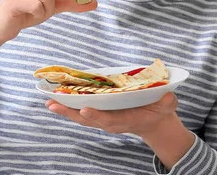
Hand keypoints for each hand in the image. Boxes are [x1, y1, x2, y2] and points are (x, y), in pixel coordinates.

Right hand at [0, 0, 96, 70]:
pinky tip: (30, 16)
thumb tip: (93, 2)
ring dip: (49, 8)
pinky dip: (39, 14)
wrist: (3, 26)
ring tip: (40, 13)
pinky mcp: (12, 0)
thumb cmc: (27, 11)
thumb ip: (71, 2)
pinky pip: (37, 7)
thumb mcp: (52, 5)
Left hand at [45, 92, 178, 137]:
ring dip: (65, 110)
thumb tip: (167, 96)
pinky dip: (69, 106)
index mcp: (127, 120)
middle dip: (70, 113)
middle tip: (53, 104)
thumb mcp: (167, 106)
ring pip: (82, 117)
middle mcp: (112, 122)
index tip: (85, 110)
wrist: (155, 122)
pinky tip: (56, 98)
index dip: (97, 116)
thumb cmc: (160, 111)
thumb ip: (167, 102)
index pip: (110, 120)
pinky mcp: (101, 114)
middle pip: (88, 120)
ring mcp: (105, 119)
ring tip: (49, 101)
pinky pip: (82, 111)